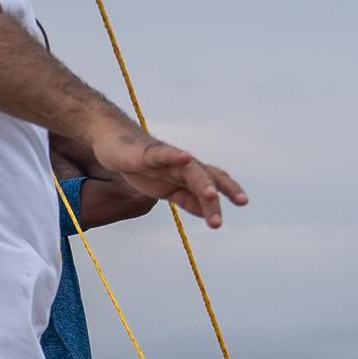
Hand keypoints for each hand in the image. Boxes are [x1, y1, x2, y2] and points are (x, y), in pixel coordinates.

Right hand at [97, 125, 245, 228]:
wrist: (114, 145)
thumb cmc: (143, 167)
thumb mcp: (169, 191)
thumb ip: (189, 201)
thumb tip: (209, 214)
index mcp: (189, 175)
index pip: (215, 180)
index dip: (230, 189)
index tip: (243, 202)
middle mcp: (183, 165)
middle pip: (208, 176)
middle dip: (224, 189)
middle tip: (240, 202)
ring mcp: (167, 158)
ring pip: (190, 169)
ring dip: (202, 182)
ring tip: (211, 194)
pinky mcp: (148, 153)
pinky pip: (163, 154)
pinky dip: (174, 156)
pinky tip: (184, 157)